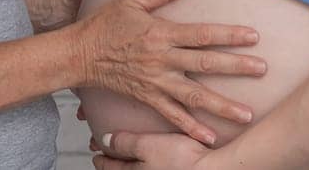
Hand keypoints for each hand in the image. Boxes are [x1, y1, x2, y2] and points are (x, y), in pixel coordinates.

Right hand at [72, 0, 264, 144]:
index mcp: (160, 33)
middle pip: (205, 64)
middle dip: (237, 68)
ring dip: (221, 106)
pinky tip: (209, 138)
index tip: (253, 37)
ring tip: (247, 115)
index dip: (229, 35)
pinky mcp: (147, 97)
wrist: (78, 54)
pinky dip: (191, 128)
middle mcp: (161, 59)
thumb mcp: (131, 0)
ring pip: (194, 96)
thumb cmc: (104, 24)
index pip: (202, 34)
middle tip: (263, 70)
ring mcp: (155, 81)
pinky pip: (172, 116)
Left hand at [92, 130, 212, 168]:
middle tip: (108, 159)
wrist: (212, 169)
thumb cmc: (181, 159)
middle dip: (117, 164)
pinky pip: (158, 167)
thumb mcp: (146, 145)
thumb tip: (105, 141)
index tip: (96, 157)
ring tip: (132, 158)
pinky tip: (158, 157)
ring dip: (135, 164)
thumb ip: (125, 143)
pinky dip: (151, 163)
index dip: (103, 161)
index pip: (113, 168)